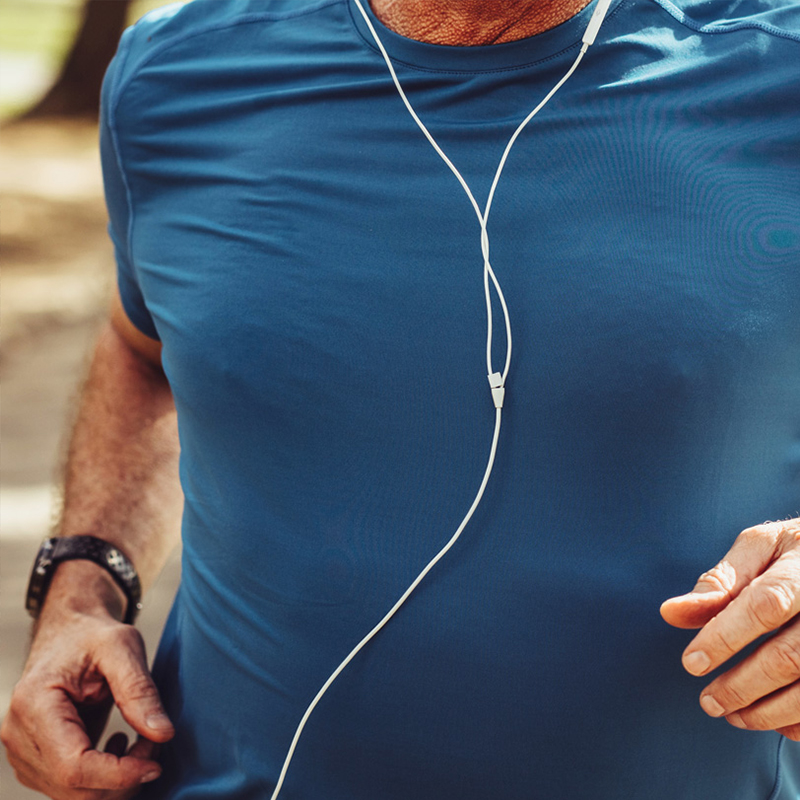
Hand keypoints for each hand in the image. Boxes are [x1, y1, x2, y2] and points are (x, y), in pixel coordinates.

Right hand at [1, 562, 173, 798]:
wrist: (70, 630)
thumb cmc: (94, 634)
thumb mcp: (122, 646)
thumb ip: (139, 689)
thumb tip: (163, 733)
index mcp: (34, 704)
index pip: (73, 766)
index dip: (118, 775)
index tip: (156, 763)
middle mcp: (19, 734)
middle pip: (73, 788)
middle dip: (122, 777)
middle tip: (154, 742)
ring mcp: (23, 750)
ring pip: (72, 794)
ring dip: (115, 779)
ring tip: (140, 739)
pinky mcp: (36, 758)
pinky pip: (70, 787)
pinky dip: (102, 777)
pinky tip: (119, 745)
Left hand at [661, 518, 799, 739]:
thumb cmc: (799, 552)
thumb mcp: (761, 547)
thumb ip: (720, 581)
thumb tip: (671, 613)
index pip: (765, 606)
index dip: (725, 637)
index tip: (692, 663)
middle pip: (789, 657)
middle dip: (743, 686)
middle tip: (709, 702)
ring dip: (770, 712)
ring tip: (734, 715)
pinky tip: (777, 723)